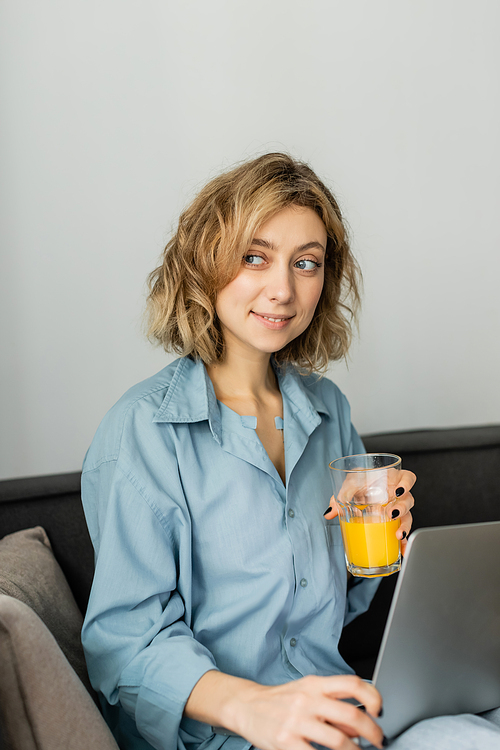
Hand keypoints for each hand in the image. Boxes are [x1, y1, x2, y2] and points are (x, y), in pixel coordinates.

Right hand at [232, 674, 384, 749]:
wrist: (246, 706)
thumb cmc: (280, 700)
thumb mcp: (306, 693)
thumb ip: (332, 706)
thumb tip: (359, 726)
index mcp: (315, 684)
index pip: (352, 683)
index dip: (373, 696)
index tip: (379, 711)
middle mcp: (307, 699)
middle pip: (351, 714)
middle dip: (372, 732)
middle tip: (378, 741)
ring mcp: (296, 721)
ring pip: (339, 740)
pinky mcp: (286, 742)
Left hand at [325, 469, 415, 555]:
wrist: (357, 491)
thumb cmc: (359, 482)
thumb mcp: (350, 483)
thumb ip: (342, 494)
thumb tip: (330, 512)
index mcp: (390, 480)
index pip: (407, 478)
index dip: (407, 483)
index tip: (399, 491)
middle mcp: (397, 495)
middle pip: (408, 500)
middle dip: (402, 508)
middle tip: (391, 514)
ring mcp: (397, 510)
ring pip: (407, 517)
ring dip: (404, 526)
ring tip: (397, 534)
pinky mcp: (395, 524)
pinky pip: (403, 533)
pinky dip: (404, 543)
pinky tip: (402, 550)